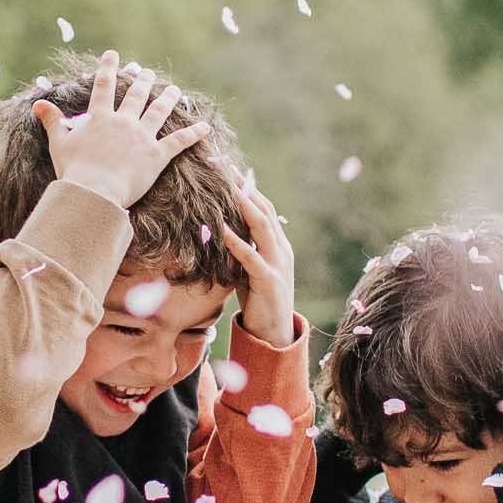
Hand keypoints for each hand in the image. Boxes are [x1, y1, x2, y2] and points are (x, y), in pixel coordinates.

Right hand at [34, 50, 206, 212]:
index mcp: (100, 118)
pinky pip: (178, 141)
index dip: (107, 68)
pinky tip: (204, 126)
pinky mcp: (157, 156)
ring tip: (174, 89)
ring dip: (168, 99)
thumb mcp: (59, 144)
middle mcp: (123, 122)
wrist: (94, 193)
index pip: (103, 87)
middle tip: (148, 73)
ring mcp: (142, 137)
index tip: (112, 54)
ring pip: (158, 111)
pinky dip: (193, 133)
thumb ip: (52, 121)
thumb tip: (38, 103)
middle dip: (143, 82)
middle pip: (136, 96)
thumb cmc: (74, 171)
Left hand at [221, 182, 296, 350]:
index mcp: (278, 245)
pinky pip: (251, 256)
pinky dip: (236, 241)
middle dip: (246, 189)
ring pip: (262, 227)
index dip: (249, 189)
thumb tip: (221, 231)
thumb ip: (241, 250)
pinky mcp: (268, 280)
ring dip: (244, 206)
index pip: (264, 209)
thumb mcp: (249, 270)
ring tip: (229, 188)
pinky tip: (223, 229)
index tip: (232, 171)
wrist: (275, 334)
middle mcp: (281, 249)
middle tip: (228, 168)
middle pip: (264, 211)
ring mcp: (277, 263)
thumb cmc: (259, 301)